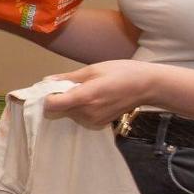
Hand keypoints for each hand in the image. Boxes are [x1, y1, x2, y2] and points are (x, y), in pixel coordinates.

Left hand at [42, 60, 168, 127]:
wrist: (147, 86)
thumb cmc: (121, 72)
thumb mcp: (93, 69)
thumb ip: (68, 77)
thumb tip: (47, 81)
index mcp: (85, 97)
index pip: (52, 105)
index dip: (47, 96)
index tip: (50, 88)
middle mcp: (87, 112)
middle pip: (59, 109)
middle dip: (60, 98)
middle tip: (72, 85)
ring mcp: (93, 120)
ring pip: (69, 113)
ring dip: (71, 103)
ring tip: (88, 90)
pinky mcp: (99, 124)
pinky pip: (80, 117)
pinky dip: (81, 108)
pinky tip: (95, 98)